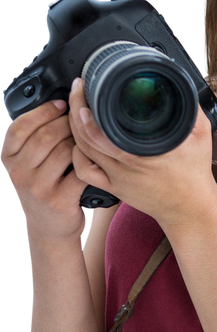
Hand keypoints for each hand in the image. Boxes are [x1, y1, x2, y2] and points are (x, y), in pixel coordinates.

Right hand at [1, 98, 87, 243]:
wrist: (48, 230)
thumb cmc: (42, 189)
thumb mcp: (25, 164)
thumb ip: (31, 139)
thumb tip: (55, 101)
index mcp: (7, 158)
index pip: (19, 126)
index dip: (43, 111)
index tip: (62, 104)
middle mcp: (17, 173)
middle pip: (45, 136)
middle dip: (67, 124)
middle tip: (80, 121)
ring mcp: (37, 188)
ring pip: (63, 151)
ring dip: (79, 141)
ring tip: (86, 139)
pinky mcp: (58, 200)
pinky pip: (79, 171)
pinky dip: (88, 162)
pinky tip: (92, 158)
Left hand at [68, 77, 216, 228]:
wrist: (190, 208)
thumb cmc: (195, 173)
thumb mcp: (200, 135)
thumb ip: (191, 109)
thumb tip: (181, 86)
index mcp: (142, 150)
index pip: (101, 127)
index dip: (86, 106)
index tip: (86, 86)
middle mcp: (126, 164)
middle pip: (85, 134)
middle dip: (75, 108)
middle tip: (77, 90)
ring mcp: (117, 178)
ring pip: (82, 150)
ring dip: (73, 128)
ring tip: (76, 109)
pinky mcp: (114, 188)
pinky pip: (85, 172)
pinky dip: (76, 155)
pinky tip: (77, 143)